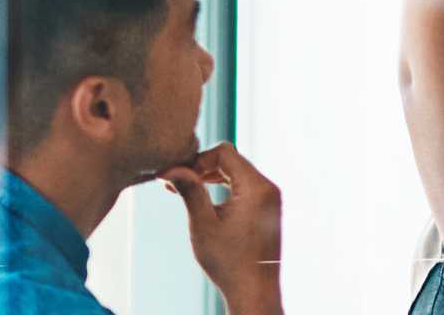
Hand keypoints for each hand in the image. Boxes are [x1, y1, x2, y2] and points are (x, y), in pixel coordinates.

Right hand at [162, 143, 284, 313]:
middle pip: (232, 161)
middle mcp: (268, 189)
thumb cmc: (229, 262)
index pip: (224, 152)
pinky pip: (244, 188)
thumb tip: (172, 167)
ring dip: (211, 177)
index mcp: (256, 187)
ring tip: (184, 188)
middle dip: (202, 168)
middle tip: (174, 182)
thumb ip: (190, 191)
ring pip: (237, 173)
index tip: (176, 176)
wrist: (254, 291)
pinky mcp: (267, 210)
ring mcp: (271, 199)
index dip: (197, 160)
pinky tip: (203, 197)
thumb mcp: (203, 224)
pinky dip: (224, 188)